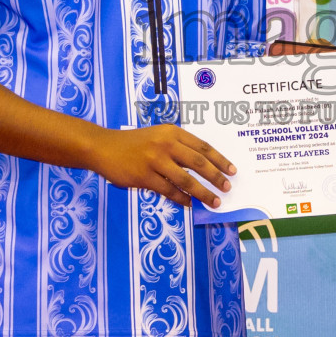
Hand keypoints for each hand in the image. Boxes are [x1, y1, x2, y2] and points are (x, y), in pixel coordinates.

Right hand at [90, 124, 236, 207]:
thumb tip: (203, 167)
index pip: (202, 147)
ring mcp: (154, 160)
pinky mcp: (144, 176)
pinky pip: (168, 190)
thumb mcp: (158, 136)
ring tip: (214, 201)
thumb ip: (178, 147)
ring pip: (186, 180)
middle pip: (198, 163)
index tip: (232, 170)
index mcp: (172, 132)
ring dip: (203, 192)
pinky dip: (181, 198)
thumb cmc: (134, 142)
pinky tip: (190, 203)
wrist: (103, 147)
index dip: (220, 160)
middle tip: (227, 187)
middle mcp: (165, 144)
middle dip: (216, 177)